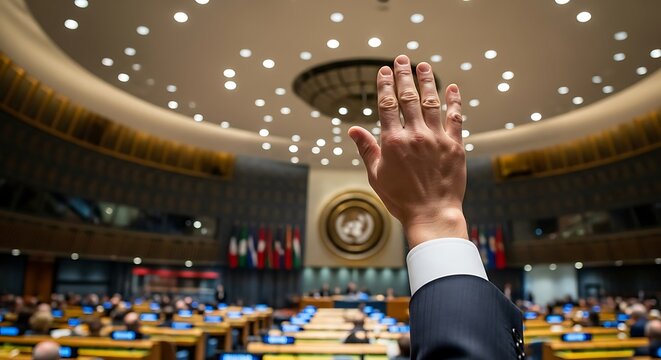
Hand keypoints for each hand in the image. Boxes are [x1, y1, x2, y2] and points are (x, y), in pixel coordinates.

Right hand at [348, 55, 466, 247]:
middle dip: (404, 76)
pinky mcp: (455, 146)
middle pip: (408, 98)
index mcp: (392, 142)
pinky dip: (454, 102)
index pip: (387, 105)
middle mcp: (415, 135)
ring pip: (431, 103)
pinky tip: (452, 88)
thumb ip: (367, 149)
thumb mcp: (376, 175)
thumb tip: (353, 129)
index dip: (385, 85)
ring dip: (427, 82)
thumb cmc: (400, 199)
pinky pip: (455, 118)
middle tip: (402, 59)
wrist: (432, 214)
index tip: (384, 71)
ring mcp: (436, 139)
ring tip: (423, 66)